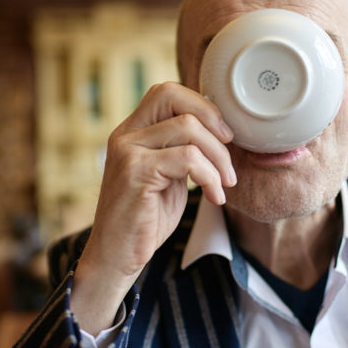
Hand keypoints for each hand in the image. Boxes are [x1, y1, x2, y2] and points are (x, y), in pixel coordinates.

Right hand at [71, 82, 235, 331]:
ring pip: (188, 129)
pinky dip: (210, 177)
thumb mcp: (168, 175)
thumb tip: (220, 131)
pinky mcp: (135, 173)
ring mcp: (127, 152)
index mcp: (132, 132)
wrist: (117, 256)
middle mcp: (125, 135)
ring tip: (226, 183)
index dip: (201, 104)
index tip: (223, 134)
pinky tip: (215, 197)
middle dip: (211, 118)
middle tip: (230, 149)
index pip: (166, 92)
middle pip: (172, 95)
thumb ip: (183, 150)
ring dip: (218, 157)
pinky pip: (188, 159)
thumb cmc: (146, 219)